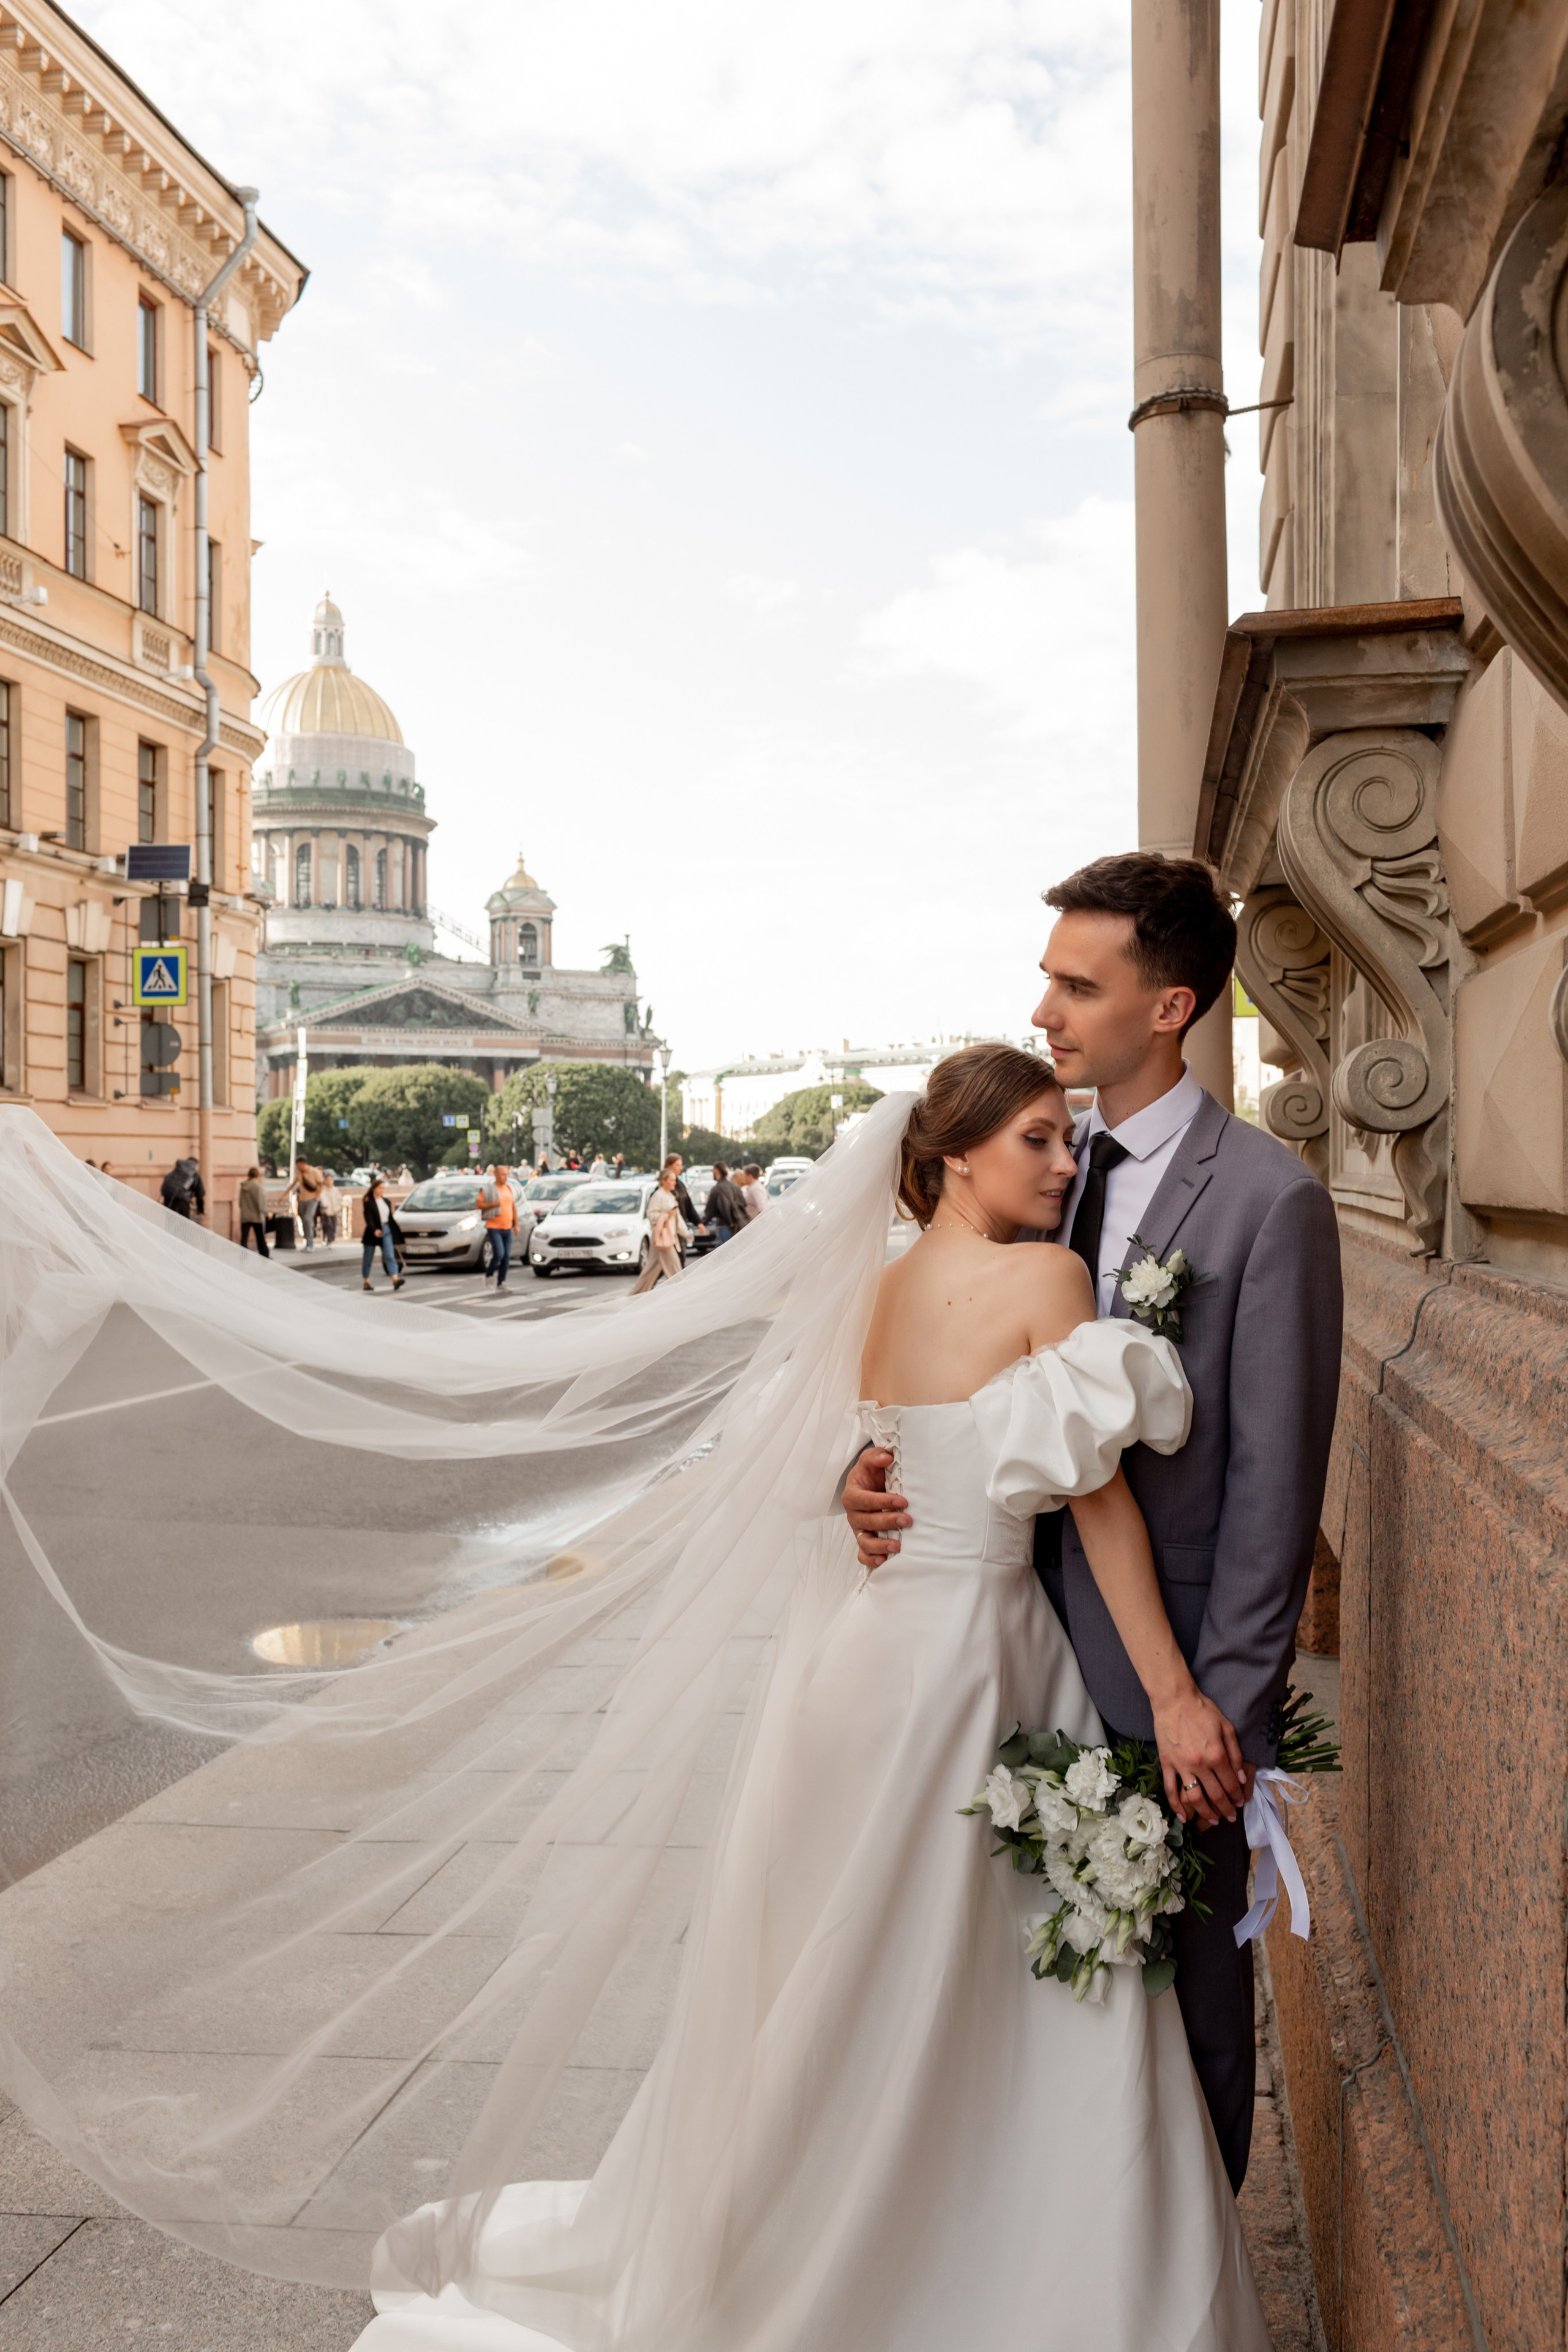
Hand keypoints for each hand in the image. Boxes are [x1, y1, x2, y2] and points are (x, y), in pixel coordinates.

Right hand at [843, 1446, 908, 1570]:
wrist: (869, 1485)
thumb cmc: (871, 1474)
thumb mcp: (870, 1461)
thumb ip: (876, 1456)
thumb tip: (886, 1457)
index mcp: (852, 1495)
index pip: (864, 1500)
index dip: (882, 1502)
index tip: (902, 1501)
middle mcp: (853, 1515)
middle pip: (867, 1522)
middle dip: (887, 1522)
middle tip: (907, 1521)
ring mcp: (858, 1530)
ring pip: (864, 1541)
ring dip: (880, 1545)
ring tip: (897, 1546)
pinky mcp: (864, 1541)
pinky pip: (863, 1555)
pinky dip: (871, 1560)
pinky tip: (885, 1560)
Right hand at [1152, 1686, 1247, 1827]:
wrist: (1175, 1700)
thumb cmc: (1203, 1711)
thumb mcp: (1227, 1728)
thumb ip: (1236, 1754)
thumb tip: (1242, 1779)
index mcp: (1217, 1755)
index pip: (1230, 1784)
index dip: (1237, 1797)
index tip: (1240, 1804)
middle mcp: (1200, 1764)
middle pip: (1215, 1795)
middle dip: (1225, 1810)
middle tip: (1230, 1817)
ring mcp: (1181, 1765)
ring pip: (1194, 1797)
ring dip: (1205, 1813)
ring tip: (1213, 1821)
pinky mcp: (1167, 1764)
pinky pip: (1171, 1789)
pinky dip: (1176, 1806)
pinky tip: (1183, 1818)